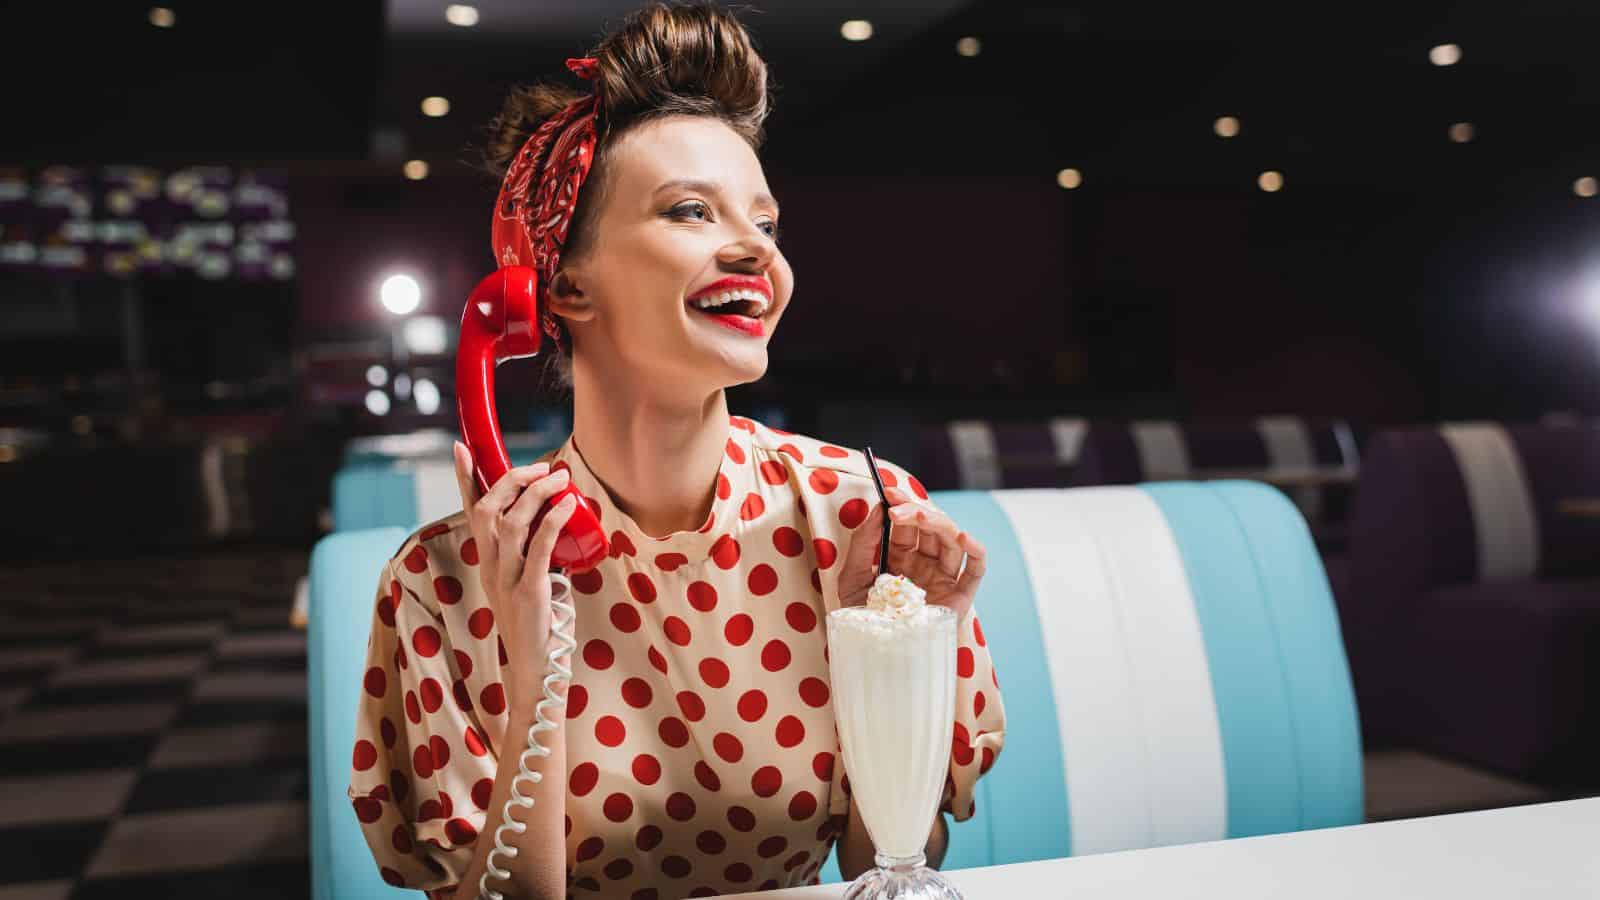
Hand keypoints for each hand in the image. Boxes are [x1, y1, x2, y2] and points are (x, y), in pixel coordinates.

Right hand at [452, 441, 577, 713]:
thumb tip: (555, 525)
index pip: (471, 513)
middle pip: (487, 510)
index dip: (465, 479)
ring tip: (560, 479)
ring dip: (536, 495)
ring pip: (510, 524)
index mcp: (487, 564)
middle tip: (541, 467)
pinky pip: (538, 549)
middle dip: (511, 480)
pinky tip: (567, 506)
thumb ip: (533, 556)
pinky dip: (552, 522)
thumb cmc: (538, 627)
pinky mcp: (529, 593)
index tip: (462, 448)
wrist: (536, 672)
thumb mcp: (528, 584)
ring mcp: (507, 580)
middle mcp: (490, 568)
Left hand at [838, 485, 986, 620]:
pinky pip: (976, 569)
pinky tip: (965, 538)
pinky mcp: (960, 596)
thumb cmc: (861, 619)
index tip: (889, 493)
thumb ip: (864, 542)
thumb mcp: (852, 576)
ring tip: (920, 518)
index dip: (901, 503)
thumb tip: (879, 507)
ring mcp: (944, 578)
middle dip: (916, 512)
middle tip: (898, 509)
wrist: (871, 656)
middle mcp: (925, 563)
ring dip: (939, 523)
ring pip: (953, 540)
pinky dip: (977, 551)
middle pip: (931, 527)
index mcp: (901, 555)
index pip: (907, 522)